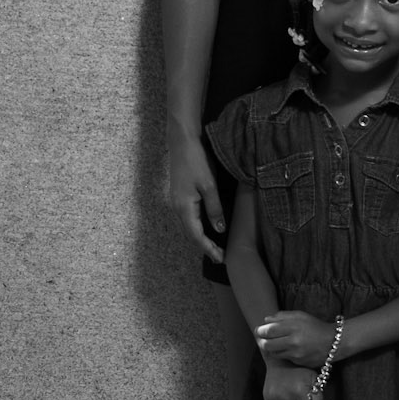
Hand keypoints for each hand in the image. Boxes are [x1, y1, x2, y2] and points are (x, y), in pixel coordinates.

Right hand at [167, 133, 225, 262]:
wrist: (182, 141)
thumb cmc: (196, 161)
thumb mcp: (209, 185)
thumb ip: (215, 208)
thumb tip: (220, 230)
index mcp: (184, 208)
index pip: (196, 236)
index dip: (208, 248)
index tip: (221, 258)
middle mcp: (178, 207)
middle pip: (191, 234)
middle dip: (205, 246)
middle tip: (220, 256)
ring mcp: (177, 201)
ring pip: (189, 226)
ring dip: (201, 237)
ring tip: (215, 246)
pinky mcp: (180, 195)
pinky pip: (188, 217)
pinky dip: (198, 226)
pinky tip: (207, 227)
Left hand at [256, 310, 333, 367]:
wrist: (333, 342)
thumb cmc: (315, 326)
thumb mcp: (300, 316)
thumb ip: (282, 316)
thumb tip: (265, 320)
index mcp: (294, 327)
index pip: (269, 330)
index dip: (261, 330)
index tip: (260, 330)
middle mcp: (294, 341)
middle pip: (267, 344)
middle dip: (262, 341)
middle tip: (263, 338)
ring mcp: (296, 354)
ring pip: (274, 353)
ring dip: (272, 348)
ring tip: (276, 343)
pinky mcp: (299, 363)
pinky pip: (285, 358)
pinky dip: (283, 354)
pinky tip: (288, 349)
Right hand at [263, 363, 326, 399]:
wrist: (280, 362)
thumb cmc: (300, 371)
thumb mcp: (312, 379)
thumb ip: (318, 396)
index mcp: (299, 391)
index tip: (308, 397)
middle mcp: (286, 396)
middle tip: (300, 395)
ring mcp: (275, 398)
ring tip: (291, 394)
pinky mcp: (267, 398)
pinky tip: (284, 398)